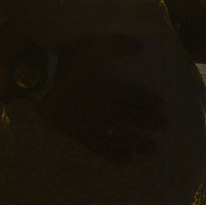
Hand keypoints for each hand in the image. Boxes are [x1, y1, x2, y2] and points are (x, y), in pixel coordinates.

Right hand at [32, 34, 165, 162]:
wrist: (40, 80)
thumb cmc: (67, 62)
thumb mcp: (93, 46)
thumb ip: (116, 44)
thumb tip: (141, 46)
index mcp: (111, 89)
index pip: (137, 98)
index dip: (151, 102)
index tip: (161, 105)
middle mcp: (107, 110)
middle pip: (135, 118)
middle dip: (152, 122)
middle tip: (165, 125)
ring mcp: (94, 125)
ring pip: (122, 137)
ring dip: (139, 142)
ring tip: (153, 148)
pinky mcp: (80, 135)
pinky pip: (100, 148)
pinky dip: (114, 154)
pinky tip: (126, 159)